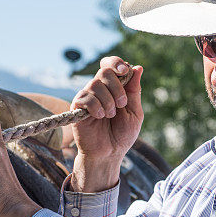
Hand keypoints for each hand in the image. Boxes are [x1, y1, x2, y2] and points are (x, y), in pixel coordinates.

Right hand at [70, 56, 142, 191]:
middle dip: (117, 87)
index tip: (123, 70)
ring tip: (110, 116)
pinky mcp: (77, 107)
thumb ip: (135, 91)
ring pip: (95, 84)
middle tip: (121, 104)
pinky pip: (85, 97)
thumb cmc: (122, 135)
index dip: (116, 62)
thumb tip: (138, 67)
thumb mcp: (134, 112)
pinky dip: (96, 107)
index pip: (111, 64)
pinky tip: (99, 117)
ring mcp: (87, 97)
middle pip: (104, 71)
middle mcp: (99, 89)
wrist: (109, 154)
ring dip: (108, 101)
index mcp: (114, 87)